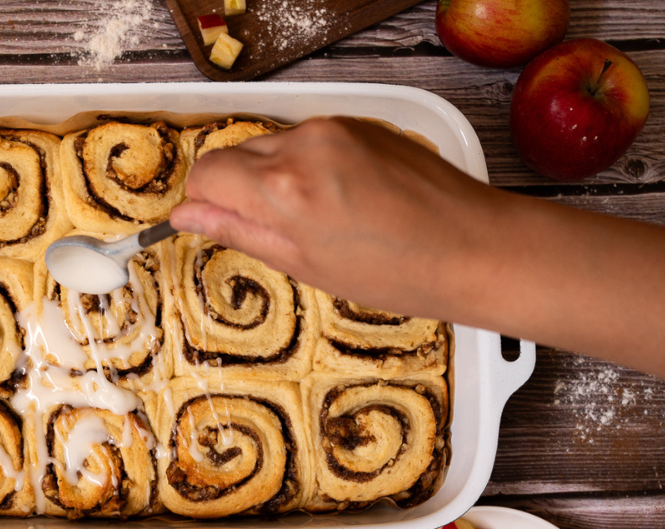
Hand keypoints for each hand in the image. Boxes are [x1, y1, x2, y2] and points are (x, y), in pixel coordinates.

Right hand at [170, 117, 506, 319]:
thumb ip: (239, 231)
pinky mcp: (360, 121)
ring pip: (272, 147)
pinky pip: (309, 139)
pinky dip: (311, 166)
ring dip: (278, 178)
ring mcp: (335, 128)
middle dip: (242, 191)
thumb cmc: (400, 270)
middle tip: (280, 232)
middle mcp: (303, 146)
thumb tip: (189, 215)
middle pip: (235, 155)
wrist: (475, 246)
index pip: (206, 173)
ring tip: (324, 219)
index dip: (206, 203)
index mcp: (282, 188)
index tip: (220, 223)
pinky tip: (346, 199)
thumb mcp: (305, 264)